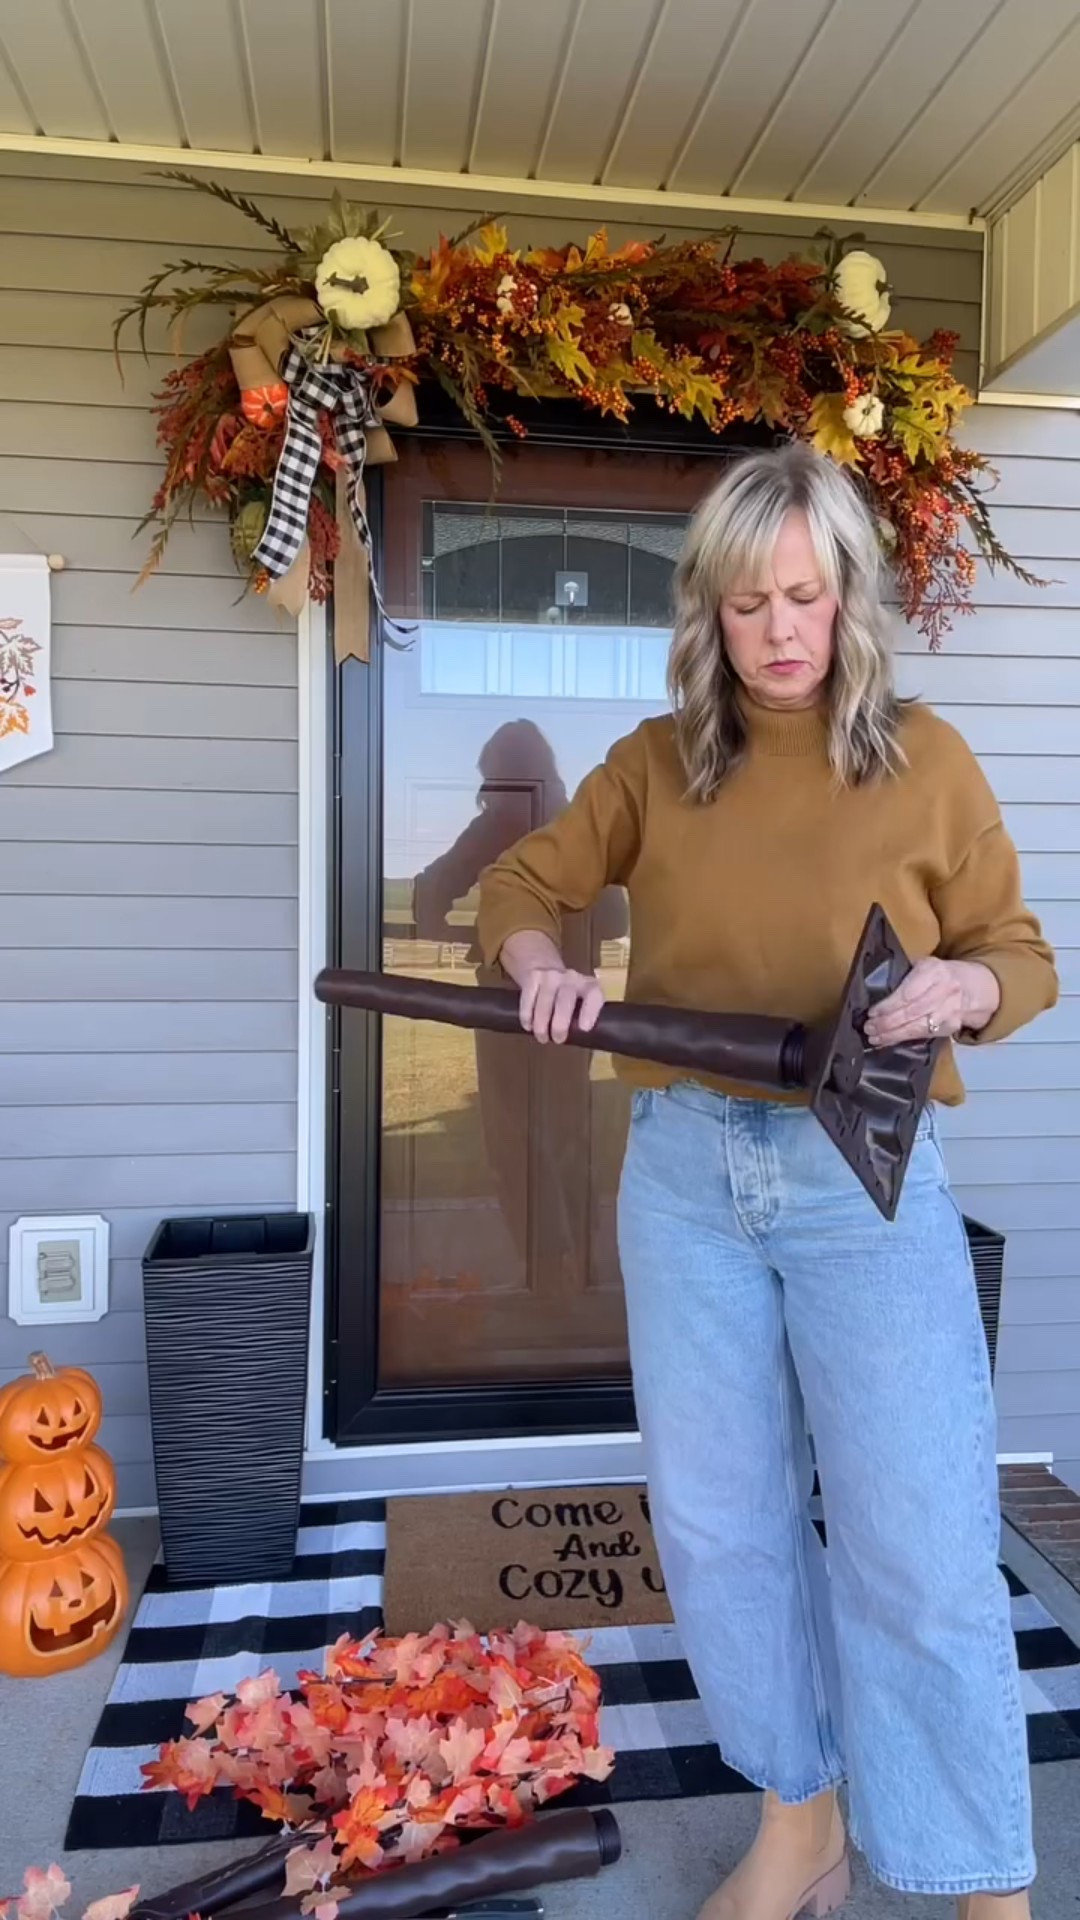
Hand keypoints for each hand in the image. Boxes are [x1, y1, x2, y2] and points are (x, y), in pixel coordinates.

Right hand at [520, 966, 605, 1043]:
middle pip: (565, 1001)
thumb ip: (581, 1018)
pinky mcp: (532, 978)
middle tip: (557, 1039)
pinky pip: (528, 999)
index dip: (590, 1011)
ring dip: (541, 1024)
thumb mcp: (581, 1002)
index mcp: (589, 986)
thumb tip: (578, 1041)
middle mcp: (571, 978)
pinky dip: (527, 1016)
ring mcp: (550, 976)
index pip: (594, 995)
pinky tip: (528, 1026)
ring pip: (544, 1002)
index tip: (584, 1028)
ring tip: (542, 1037)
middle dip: (559, 1024)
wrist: (545, 967)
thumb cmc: (567, 996)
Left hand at [864, 957, 1000, 1048]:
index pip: (908, 992)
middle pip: (912, 1011)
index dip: (888, 1005)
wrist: (973, 987)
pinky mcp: (952, 1027)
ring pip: (918, 1027)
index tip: (872, 1012)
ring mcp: (950, 1010)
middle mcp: (945, 990)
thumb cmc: (940, 975)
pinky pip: (924, 1035)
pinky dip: (904, 1039)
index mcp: (934, 971)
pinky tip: (889, 1040)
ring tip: (875, 1038)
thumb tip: (875, 990)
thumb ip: (905, 975)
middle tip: (869, 1028)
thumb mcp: (925, 965)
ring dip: (893, 1034)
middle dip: (887, 1022)